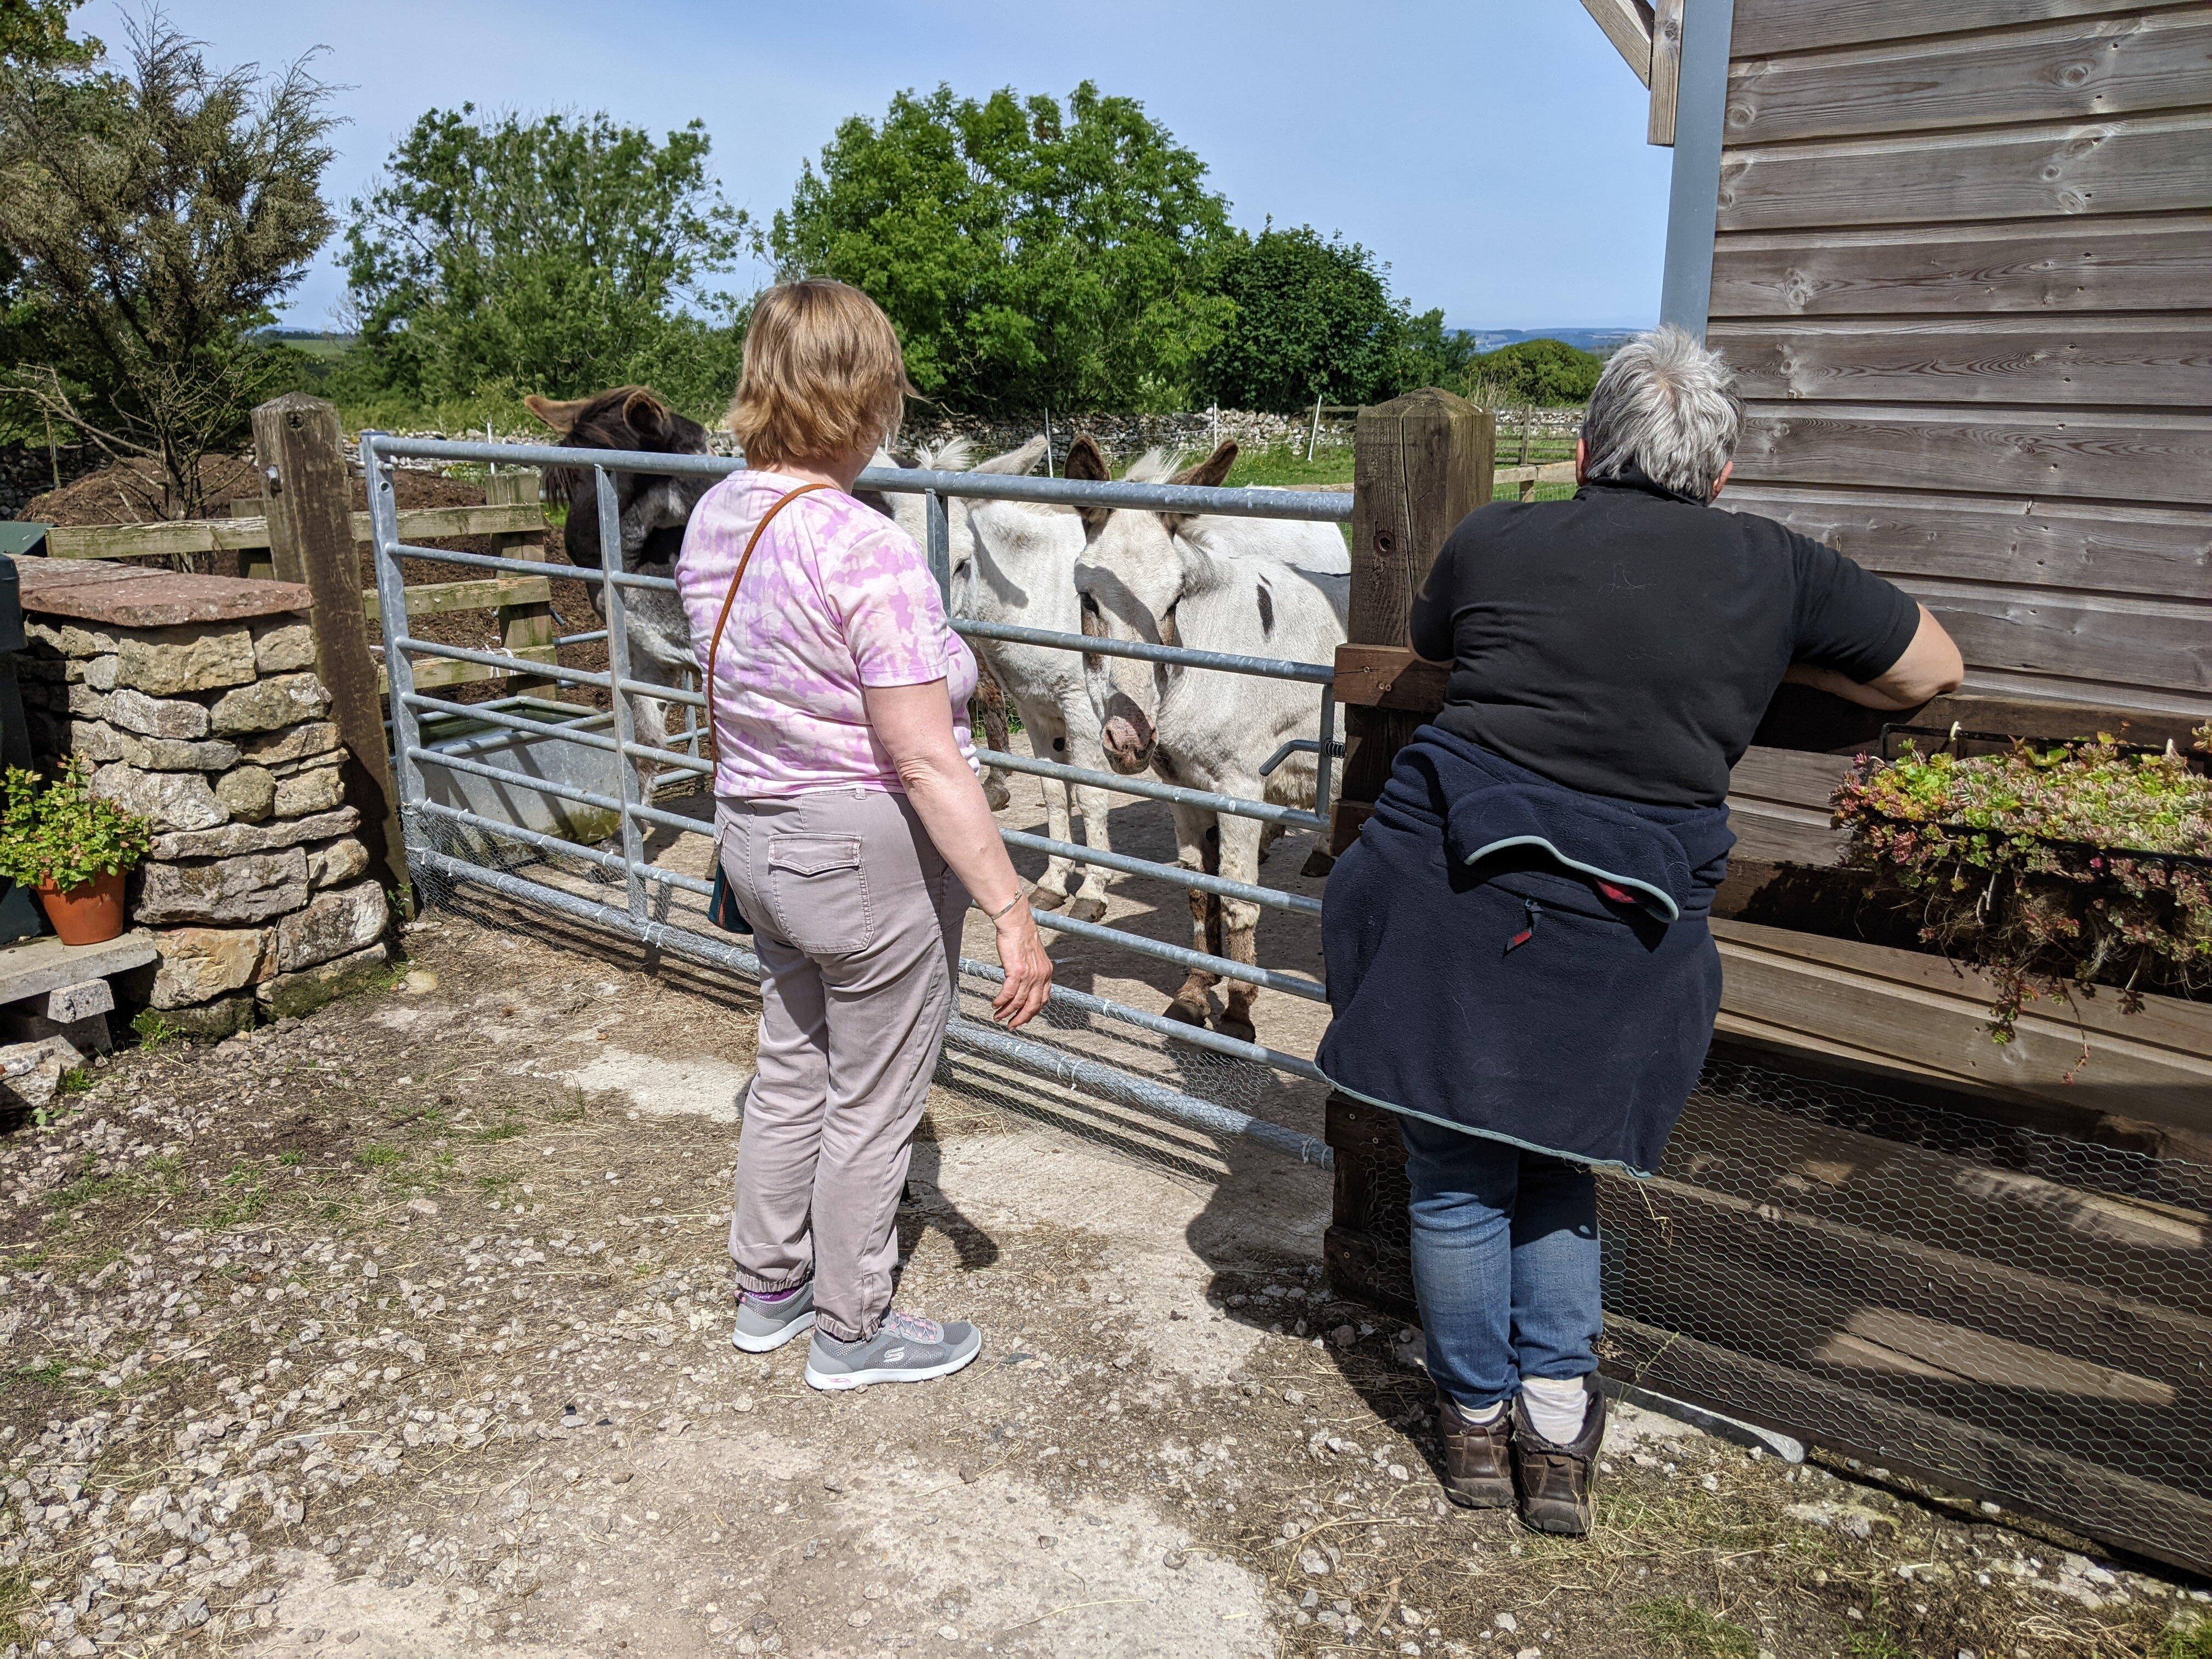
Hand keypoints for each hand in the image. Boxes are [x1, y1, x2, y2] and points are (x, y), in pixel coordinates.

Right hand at [991, 903, 1052, 1027]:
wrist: (1017, 925)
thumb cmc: (1022, 938)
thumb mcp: (1035, 958)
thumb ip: (1034, 972)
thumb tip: (1026, 984)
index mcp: (1047, 974)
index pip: (1043, 1000)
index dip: (1033, 1012)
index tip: (1024, 1018)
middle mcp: (1041, 977)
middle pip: (1032, 1006)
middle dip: (1021, 1019)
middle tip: (1012, 1026)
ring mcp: (1030, 976)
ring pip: (1018, 1002)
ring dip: (1007, 1012)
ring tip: (998, 1017)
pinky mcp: (1017, 972)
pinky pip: (1008, 993)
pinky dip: (1001, 1001)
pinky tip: (995, 1004)